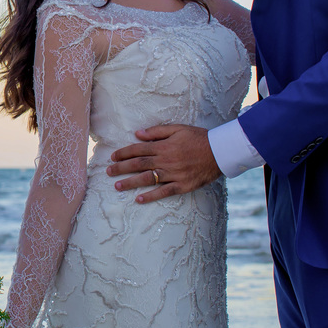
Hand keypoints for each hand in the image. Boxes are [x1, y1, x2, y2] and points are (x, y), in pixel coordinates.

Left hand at [106, 124, 222, 202]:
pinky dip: (151, 196)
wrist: (220, 151)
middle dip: (121, 168)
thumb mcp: (178, 129)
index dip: (124, 153)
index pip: (138, 149)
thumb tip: (138, 134)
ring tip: (117, 186)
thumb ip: (157, 131)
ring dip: (131, 182)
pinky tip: (139, 199)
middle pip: (139, 164)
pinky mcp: (182, 185)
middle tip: (108, 172)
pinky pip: (164, 192)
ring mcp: (174, 174)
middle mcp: (166, 160)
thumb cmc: (199, 138)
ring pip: (148, 179)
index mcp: (164, 146)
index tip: (113, 157)